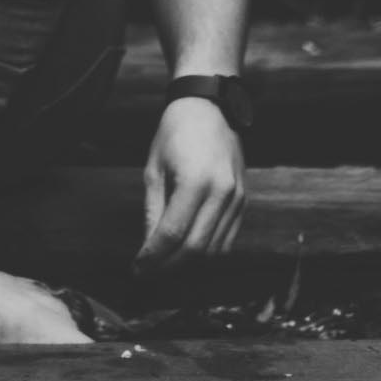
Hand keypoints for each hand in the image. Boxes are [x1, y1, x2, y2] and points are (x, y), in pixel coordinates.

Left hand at [138, 95, 245, 270]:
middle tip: (147, 273)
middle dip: (168, 268)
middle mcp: (222, 193)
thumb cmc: (175, 134)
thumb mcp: (154, 170)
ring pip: (214, 251)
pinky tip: (186, 251)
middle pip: (196, 249)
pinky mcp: (243, 202)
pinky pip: (227, 240)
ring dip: (188, 264)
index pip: (173, 234)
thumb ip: (153, 212)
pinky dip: (207, 253)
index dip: (152, 257)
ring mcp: (237, 198)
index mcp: (196, 181)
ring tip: (164, 264)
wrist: (210, 106)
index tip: (136, 269)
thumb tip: (147, 250)